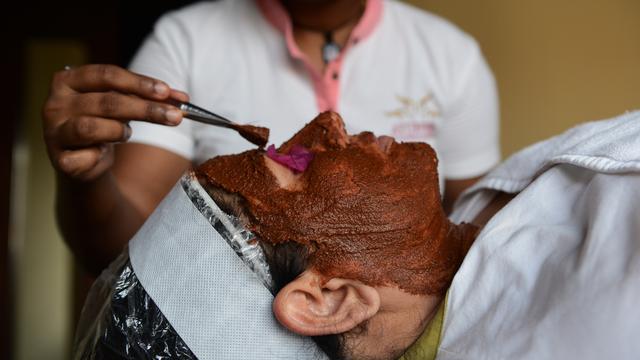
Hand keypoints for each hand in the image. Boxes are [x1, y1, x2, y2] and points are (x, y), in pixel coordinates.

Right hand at [42, 64, 188, 180]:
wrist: (85, 163)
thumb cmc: (106, 125)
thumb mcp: (125, 107)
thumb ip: (150, 100)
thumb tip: (183, 99)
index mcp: (69, 80)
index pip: (106, 75)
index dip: (138, 82)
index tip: (166, 92)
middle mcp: (56, 103)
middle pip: (107, 101)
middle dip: (145, 109)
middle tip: (175, 116)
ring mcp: (54, 131)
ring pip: (92, 127)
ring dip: (119, 131)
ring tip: (126, 134)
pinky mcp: (59, 159)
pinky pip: (86, 157)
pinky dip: (100, 156)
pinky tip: (101, 154)